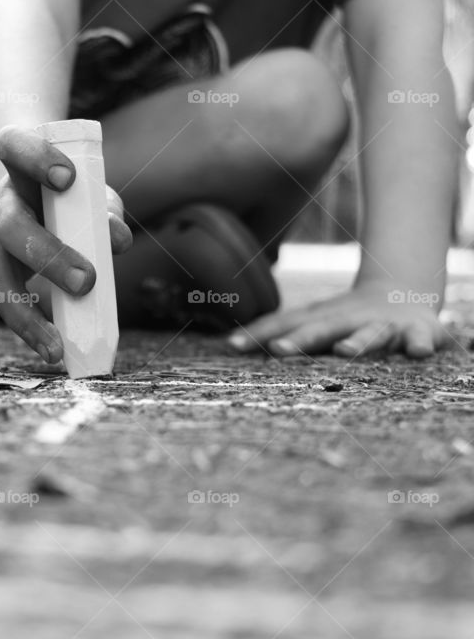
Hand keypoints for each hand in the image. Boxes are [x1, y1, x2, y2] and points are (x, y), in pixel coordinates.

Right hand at [0, 125, 132, 362]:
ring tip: (56, 345)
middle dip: (48, 255)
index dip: (35, 158)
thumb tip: (118, 241)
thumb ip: (104, 211)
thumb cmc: (67, 198)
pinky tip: (50, 348)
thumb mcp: (89, 195)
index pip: (13, 145)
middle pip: (10, 225)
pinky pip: (1, 304)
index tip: (67, 178)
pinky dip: (27, 328)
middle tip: (88, 281)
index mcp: (18, 167)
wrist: (27, 204)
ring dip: (27, 313)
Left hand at [227, 281, 448, 358]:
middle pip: (321, 330)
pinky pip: (419, 339)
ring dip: (357, 342)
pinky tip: (418, 353)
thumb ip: (277, 333)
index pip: (284, 325)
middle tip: (279, 349)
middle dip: (300, 339)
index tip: (233, 345)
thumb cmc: (343, 319)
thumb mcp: (311, 323)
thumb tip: (227, 343)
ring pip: (369, 335)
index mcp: (319, 320)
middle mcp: (346, 320)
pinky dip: (419, 344)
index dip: (259, 334)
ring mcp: (381, 325)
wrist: (402, 294)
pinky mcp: (416, 331)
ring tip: (345, 352)